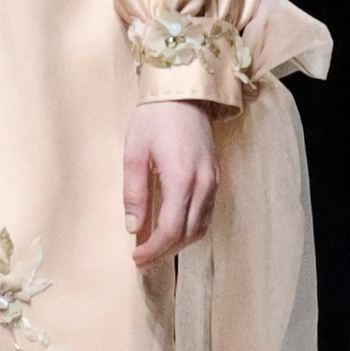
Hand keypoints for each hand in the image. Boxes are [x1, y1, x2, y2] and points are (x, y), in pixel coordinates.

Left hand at [123, 101, 218, 268]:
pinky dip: (190, 228)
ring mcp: (213, 181)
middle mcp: (203, 183)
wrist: (184, 92)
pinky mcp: (216, 177)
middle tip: (143, 258)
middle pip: (188, 234)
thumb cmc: (154, 118)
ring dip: (179, 243)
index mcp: (181, 178)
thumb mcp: (134, 154)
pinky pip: (207, 213)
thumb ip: (133, 193)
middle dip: (165, 251)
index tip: (136, 258)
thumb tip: (133, 227)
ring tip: (156, 247)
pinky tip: (173, 228)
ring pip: (201, 227)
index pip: (170, 229)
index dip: (153, 249)